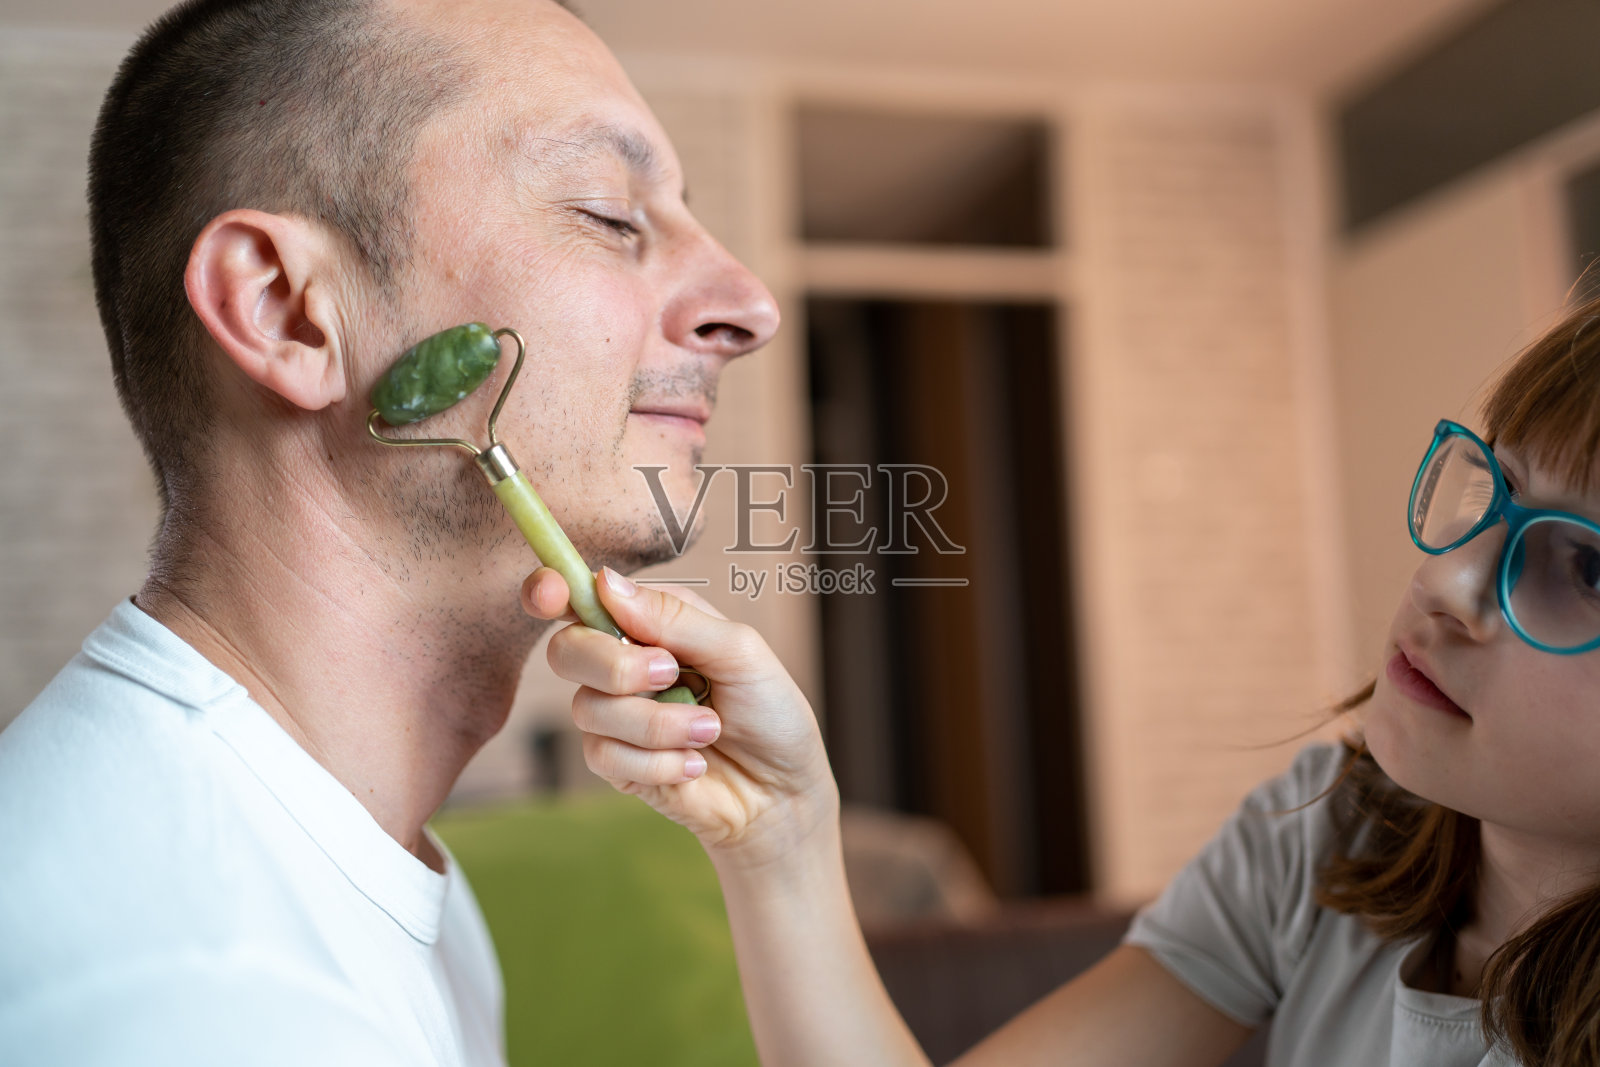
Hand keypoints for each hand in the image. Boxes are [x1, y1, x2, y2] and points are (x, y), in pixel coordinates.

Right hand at [522, 566, 838, 868]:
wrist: (783, 793)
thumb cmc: (771, 712)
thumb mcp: (740, 652)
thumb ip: (675, 617)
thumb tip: (606, 582)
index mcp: (650, 620)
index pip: (582, 596)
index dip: (551, 590)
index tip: (552, 594)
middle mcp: (623, 662)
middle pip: (566, 649)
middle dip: (615, 665)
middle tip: (669, 674)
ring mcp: (616, 715)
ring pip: (588, 708)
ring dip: (657, 724)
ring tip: (709, 731)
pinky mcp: (616, 763)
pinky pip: (604, 755)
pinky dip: (658, 761)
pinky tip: (695, 765)